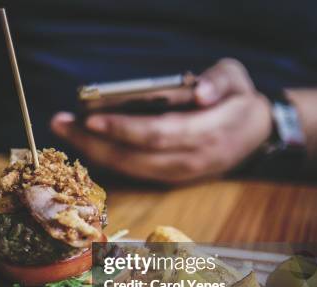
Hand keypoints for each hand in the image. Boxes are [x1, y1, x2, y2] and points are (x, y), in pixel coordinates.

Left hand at [51, 59, 272, 183]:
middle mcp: (192, 160)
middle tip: (60, 123)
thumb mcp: (237, 78)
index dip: (123, 129)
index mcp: (210, 132)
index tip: (90, 118)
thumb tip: (200, 91)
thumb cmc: (239, 100)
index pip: (158, 134)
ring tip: (65, 130)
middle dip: (93, 141)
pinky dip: (107, 159)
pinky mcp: (172, 179)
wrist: (256, 133)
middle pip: (135, 157)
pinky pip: (134, 173)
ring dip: (94, 151)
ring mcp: (181, 175)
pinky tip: (85, 142)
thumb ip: (220, 81)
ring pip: (130, 169)